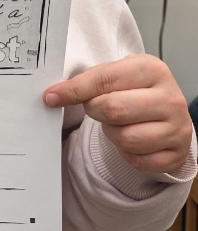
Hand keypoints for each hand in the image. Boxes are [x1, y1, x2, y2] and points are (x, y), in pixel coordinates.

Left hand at [49, 54, 193, 178]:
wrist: (167, 111)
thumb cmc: (134, 89)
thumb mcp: (116, 73)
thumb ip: (87, 80)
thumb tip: (53, 95)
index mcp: (153, 70)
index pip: (104, 79)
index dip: (73, 90)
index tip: (51, 96)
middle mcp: (172, 99)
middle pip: (114, 110)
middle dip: (95, 111)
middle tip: (97, 108)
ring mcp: (179, 129)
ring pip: (126, 139)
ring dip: (112, 133)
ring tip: (118, 123)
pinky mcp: (178, 155)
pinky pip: (138, 161)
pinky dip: (127, 154)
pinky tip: (133, 140)